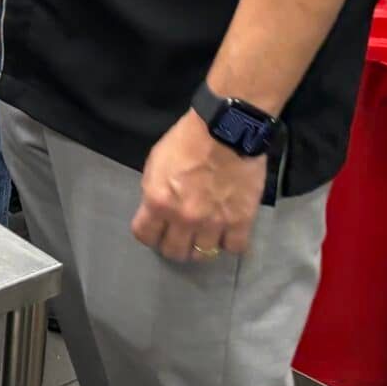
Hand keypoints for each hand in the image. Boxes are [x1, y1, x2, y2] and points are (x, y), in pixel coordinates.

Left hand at [131, 110, 266, 261]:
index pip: (145, 236)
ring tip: (204, 234)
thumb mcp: (156, 163)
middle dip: (173, 245)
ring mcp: (214, 222)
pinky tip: (227, 231)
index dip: (149, 234)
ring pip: (203, 255)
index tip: (155, 230)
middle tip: (180, 235)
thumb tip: (157, 211)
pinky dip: (230, 242)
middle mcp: (184, 218)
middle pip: (174, 252)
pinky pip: (234, 248)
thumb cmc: (186, 141)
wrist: (226, 130)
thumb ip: (154, 191)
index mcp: (158, 201)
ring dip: (201, 245)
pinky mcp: (241, 221)